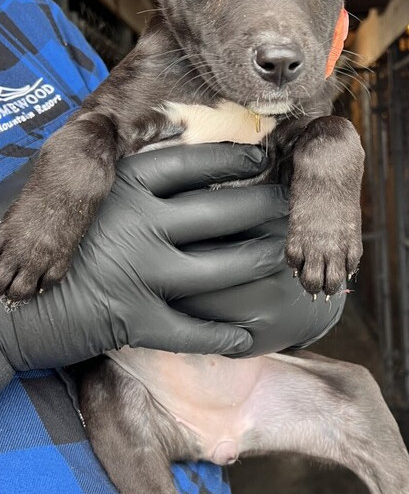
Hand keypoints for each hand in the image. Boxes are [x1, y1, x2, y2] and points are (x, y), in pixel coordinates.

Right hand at [0, 144, 290, 371]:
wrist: (1, 302)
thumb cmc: (47, 243)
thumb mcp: (85, 197)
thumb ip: (131, 182)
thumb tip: (183, 156)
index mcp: (123, 185)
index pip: (197, 163)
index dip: (238, 159)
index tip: (266, 158)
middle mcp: (136, 222)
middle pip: (223, 211)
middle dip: (268, 210)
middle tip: (294, 212)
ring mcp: (137, 271)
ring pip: (222, 268)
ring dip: (260, 266)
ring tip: (287, 263)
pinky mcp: (132, 318)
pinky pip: (193, 330)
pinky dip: (224, 336)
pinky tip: (250, 337)